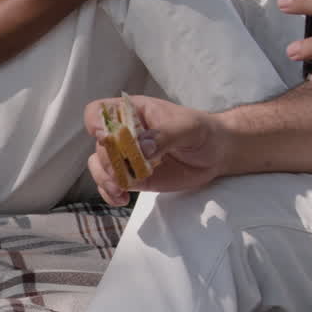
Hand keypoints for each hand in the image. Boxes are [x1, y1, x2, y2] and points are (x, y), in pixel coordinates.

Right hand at [84, 95, 226, 204]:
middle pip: (99, 144)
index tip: (106, 137)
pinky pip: (110, 185)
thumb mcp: (189, 128)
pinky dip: (110, 194)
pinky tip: (122, 200)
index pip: (99, 111)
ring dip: (105, 179)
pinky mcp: (131, 177)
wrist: (216, 154)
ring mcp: (126, 157)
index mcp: (132, 113)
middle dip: (109, 160)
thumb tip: (141, 148)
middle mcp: (123, 134)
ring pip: (99, 166)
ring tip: (121, 189)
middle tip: (126, 172)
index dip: (96, 123)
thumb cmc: (202, 132)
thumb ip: (165, 135)